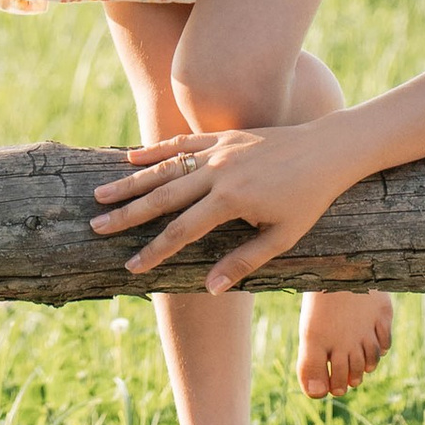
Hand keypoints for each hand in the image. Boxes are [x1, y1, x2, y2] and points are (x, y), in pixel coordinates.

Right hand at [87, 125, 351, 288]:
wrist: (328, 150)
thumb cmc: (309, 199)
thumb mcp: (282, 238)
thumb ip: (244, 261)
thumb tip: (209, 288)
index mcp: (230, 200)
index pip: (181, 230)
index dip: (154, 250)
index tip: (131, 266)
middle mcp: (217, 172)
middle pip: (162, 197)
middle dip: (127, 214)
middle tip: (96, 226)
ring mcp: (218, 150)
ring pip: (165, 168)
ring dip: (131, 182)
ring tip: (101, 195)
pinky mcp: (224, 136)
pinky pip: (182, 142)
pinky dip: (156, 150)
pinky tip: (131, 157)